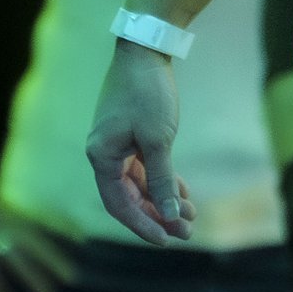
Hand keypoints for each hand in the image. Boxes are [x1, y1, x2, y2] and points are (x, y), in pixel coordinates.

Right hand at [0, 173, 78, 291]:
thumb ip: (1, 219)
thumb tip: (11, 235)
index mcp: (8, 211)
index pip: (41, 222)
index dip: (62, 230)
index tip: (82, 241)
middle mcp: (3, 222)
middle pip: (35, 244)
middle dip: (54, 260)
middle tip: (74, 278)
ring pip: (17, 258)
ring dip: (33, 276)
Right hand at [87, 41, 192, 243]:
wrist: (145, 50)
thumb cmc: (147, 92)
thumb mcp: (157, 140)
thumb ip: (162, 180)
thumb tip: (170, 215)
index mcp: (101, 156)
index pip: (119, 204)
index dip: (142, 225)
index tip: (166, 241)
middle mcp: (104, 154)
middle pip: (130, 198)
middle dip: (159, 216)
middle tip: (187, 232)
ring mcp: (117, 145)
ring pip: (140, 185)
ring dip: (164, 201)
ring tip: (191, 217)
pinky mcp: (131, 137)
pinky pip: (145, 169)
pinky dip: (163, 182)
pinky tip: (183, 194)